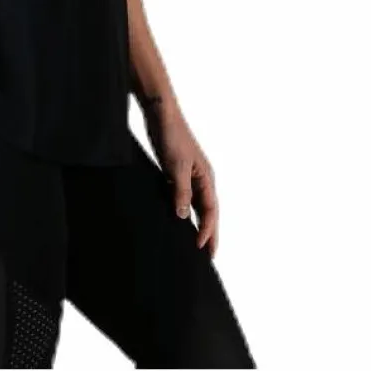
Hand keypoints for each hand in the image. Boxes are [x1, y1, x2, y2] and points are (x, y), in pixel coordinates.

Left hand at [143, 99, 219, 258]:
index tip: (202, 250)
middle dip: (209, 232)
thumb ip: (181, 191)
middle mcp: (201, 178)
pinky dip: (184, 210)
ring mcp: (189, 175)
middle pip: (207, 211)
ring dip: (197, 223)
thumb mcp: (176, 166)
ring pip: (196, 205)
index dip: (208, 231)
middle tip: (208, 256)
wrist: (160, 115)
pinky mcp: (176, 171)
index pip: (210, 211)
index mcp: (206, 177)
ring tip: (196, 243)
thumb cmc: (171, 137)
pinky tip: (177, 218)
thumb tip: (184, 217)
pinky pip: (184, 196)